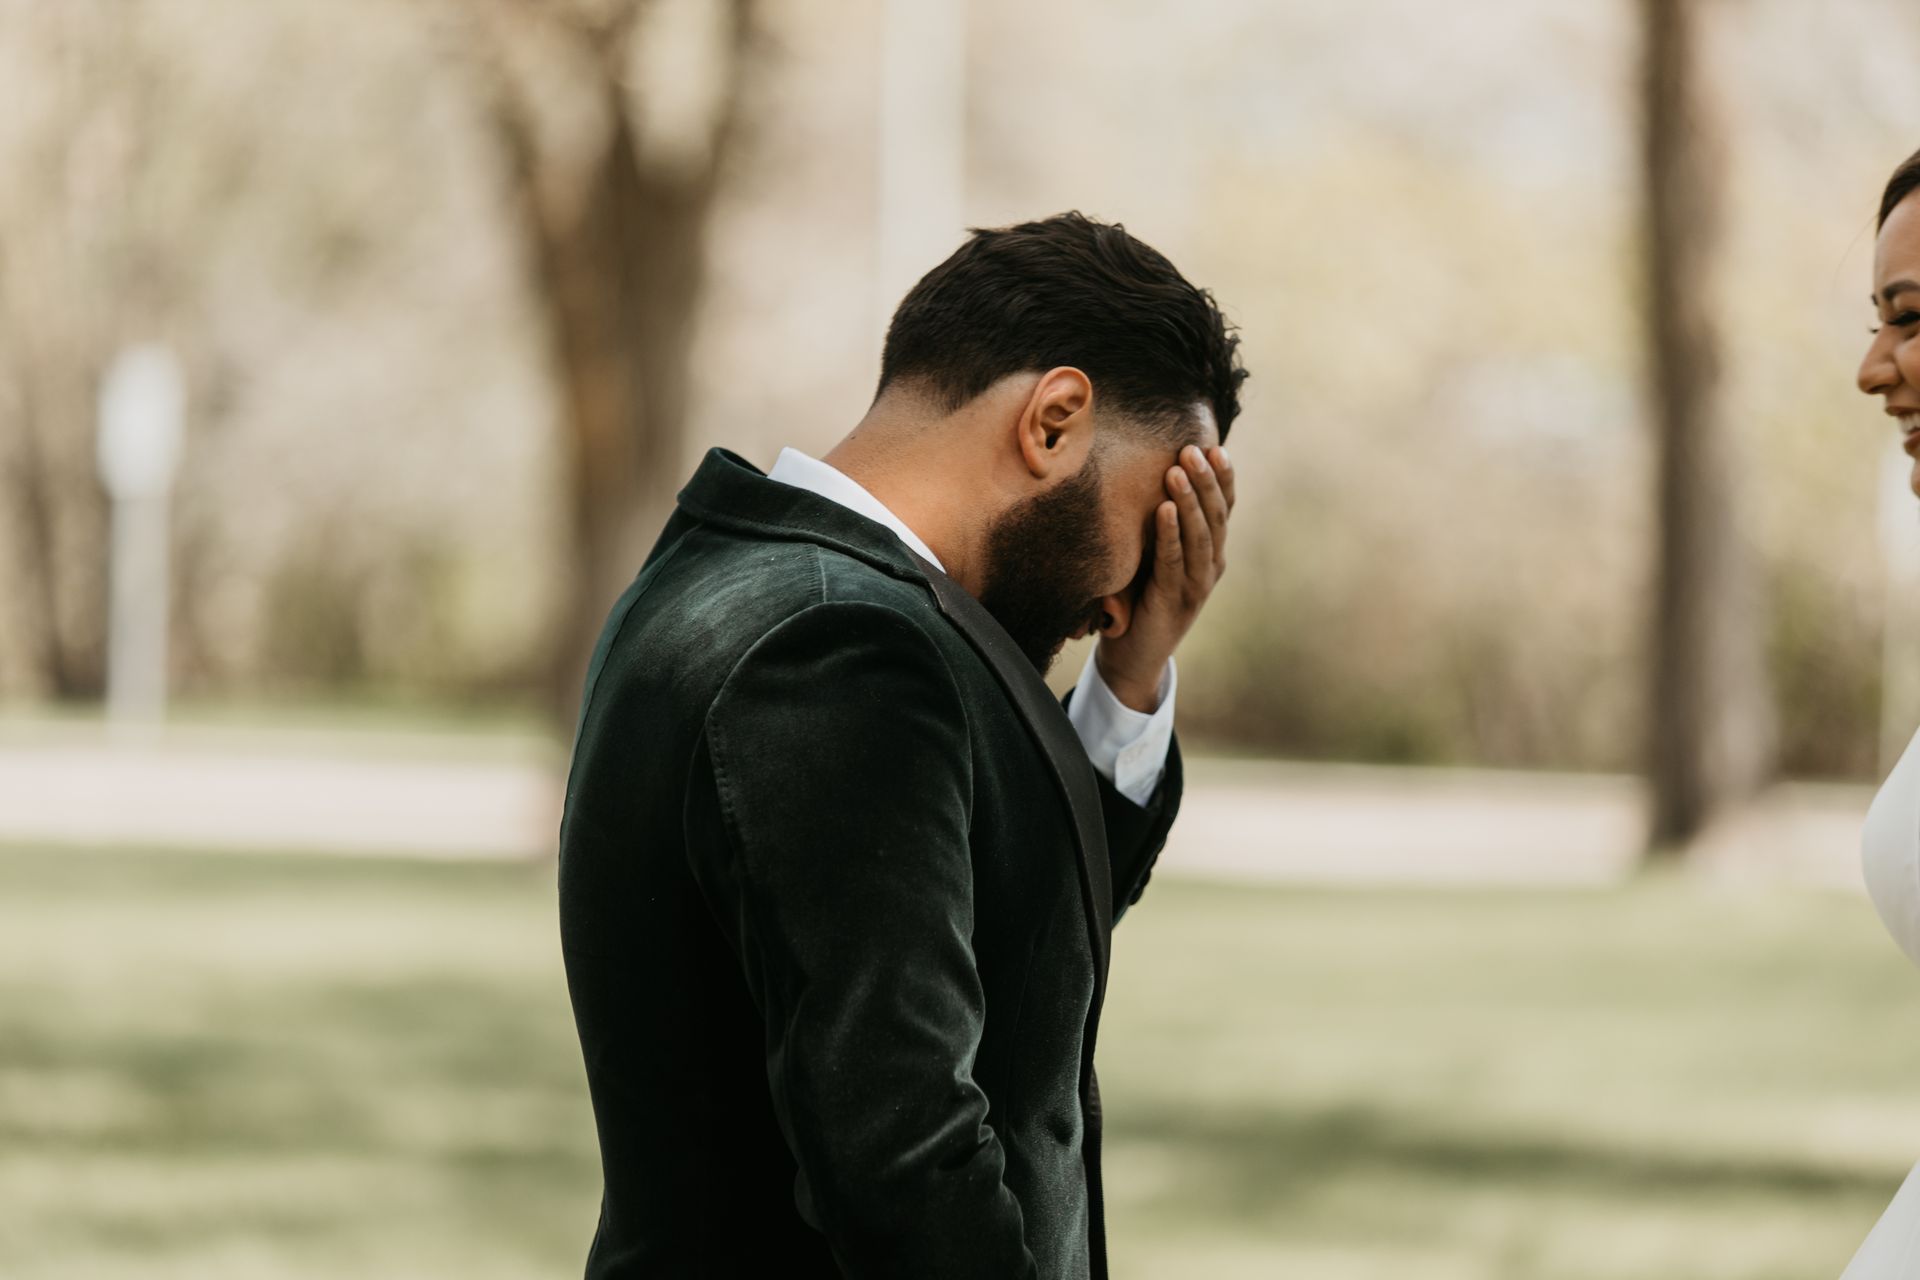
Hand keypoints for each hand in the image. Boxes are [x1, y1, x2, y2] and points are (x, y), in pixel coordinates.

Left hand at [1093, 443, 1234, 710]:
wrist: (1133, 657)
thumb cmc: (1139, 598)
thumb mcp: (1154, 555)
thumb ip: (1161, 525)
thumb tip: (1151, 476)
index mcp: (1211, 552)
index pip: (1224, 507)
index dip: (1223, 478)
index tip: (1213, 446)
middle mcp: (1211, 566)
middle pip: (1216, 515)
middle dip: (1206, 480)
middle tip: (1191, 448)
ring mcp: (1197, 584)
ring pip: (1200, 535)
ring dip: (1190, 500)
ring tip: (1177, 469)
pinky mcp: (1175, 600)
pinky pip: (1174, 560)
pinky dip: (1170, 533)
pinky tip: (1164, 508)